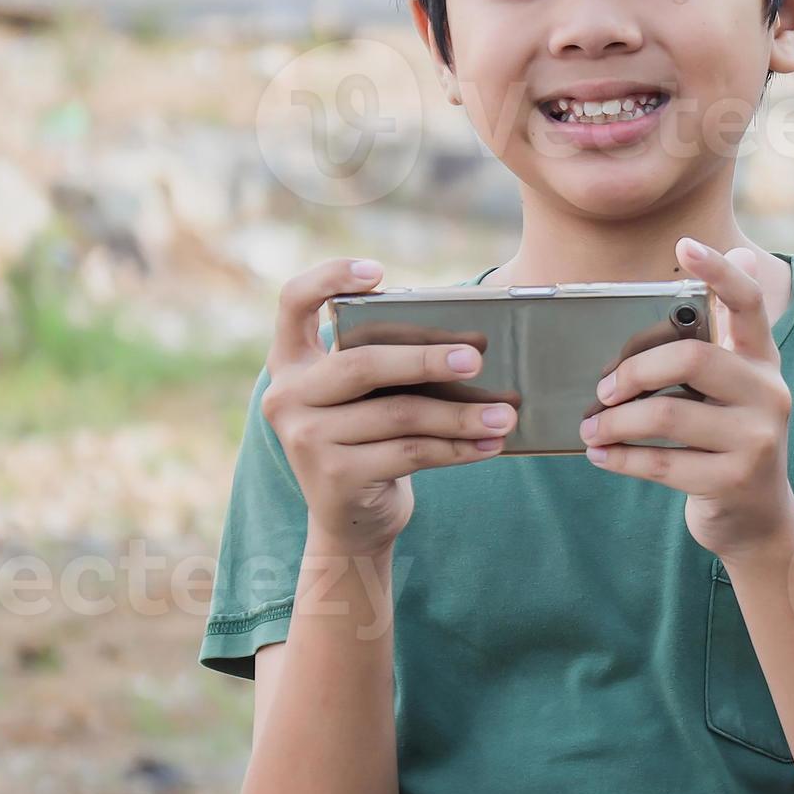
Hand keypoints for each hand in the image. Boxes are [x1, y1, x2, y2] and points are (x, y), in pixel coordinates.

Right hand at [263, 258, 514, 554]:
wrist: (350, 521)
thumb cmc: (369, 439)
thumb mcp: (362, 397)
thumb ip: (386, 363)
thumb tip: (469, 341)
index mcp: (292, 363)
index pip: (293, 303)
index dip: (328, 278)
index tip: (376, 272)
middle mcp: (288, 397)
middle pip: (362, 364)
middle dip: (426, 359)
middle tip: (476, 358)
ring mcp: (307, 438)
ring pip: (399, 415)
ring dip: (461, 415)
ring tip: (506, 414)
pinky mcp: (336, 476)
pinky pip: (411, 453)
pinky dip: (457, 447)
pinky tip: (490, 443)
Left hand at [579, 238, 793, 561]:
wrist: (756, 521)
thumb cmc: (726, 442)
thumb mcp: (731, 392)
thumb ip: (714, 343)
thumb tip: (731, 259)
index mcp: (763, 360)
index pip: (748, 303)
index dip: (719, 271)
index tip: (685, 244)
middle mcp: (769, 392)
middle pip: (691, 358)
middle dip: (633, 370)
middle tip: (602, 389)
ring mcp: (757, 439)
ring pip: (667, 413)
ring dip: (615, 421)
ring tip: (591, 428)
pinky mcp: (735, 480)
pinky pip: (661, 462)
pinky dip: (621, 457)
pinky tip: (601, 455)